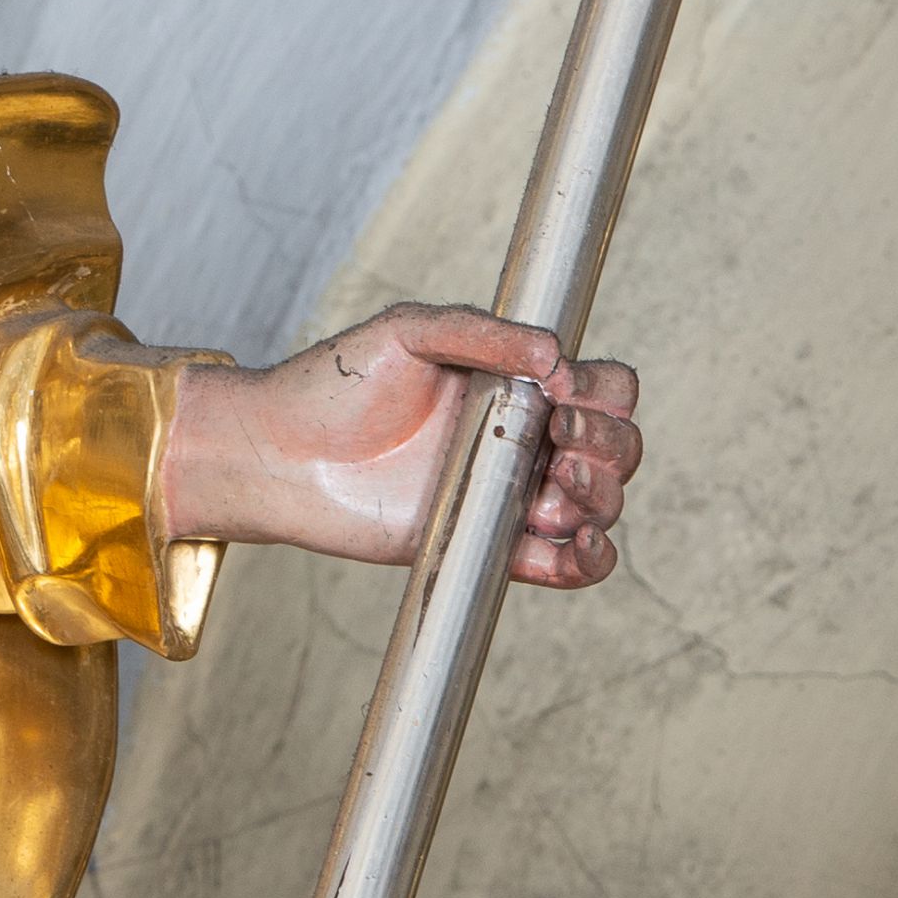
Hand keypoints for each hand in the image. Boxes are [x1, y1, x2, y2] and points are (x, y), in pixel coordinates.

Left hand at [153, 307, 641, 585]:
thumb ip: (484, 335)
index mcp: (516, 384)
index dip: (605, 394)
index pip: (602, 388)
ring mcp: (508, 494)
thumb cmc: (337, 385)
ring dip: (600, 498)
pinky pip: (561, 565)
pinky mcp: (485, 544)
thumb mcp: (410, 332)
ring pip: (599, 505)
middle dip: (609, 445)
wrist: (281, 454)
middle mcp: (523, 440)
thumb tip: (556, 356)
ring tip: (554, 486)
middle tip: (560, 439)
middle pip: (616, 447)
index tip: (564, 394)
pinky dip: (589, 561)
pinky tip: (578, 544)